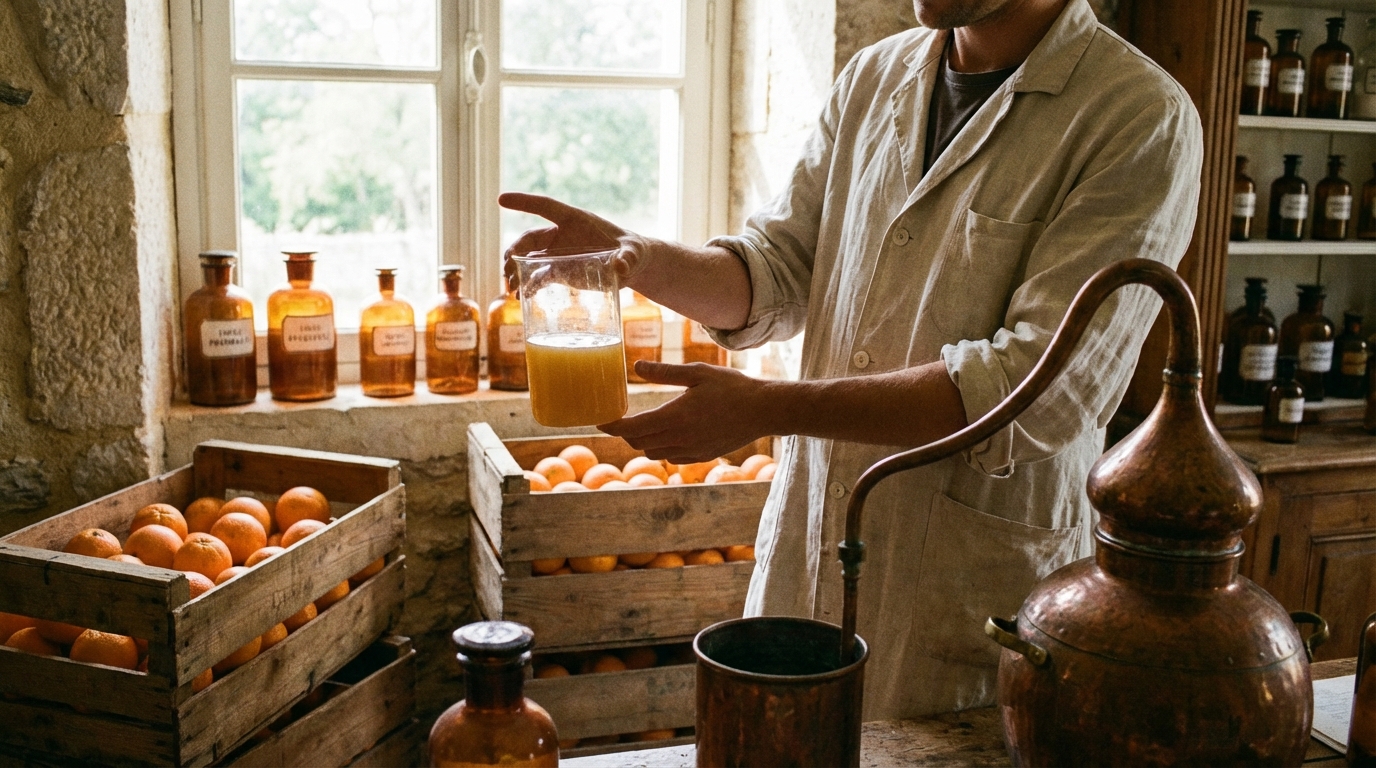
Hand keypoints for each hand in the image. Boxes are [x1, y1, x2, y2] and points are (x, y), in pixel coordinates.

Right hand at [498, 192, 654, 288]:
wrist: (631, 267)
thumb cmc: (632, 251)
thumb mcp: (632, 253)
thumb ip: (627, 258)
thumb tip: (620, 267)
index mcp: (575, 220)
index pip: (545, 206)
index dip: (524, 202)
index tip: (501, 199)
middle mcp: (562, 234)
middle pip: (530, 238)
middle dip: (515, 250)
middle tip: (508, 266)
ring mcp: (559, 253)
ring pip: (529, 258)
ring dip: (516, 269)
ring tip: (510, 285)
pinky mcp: (561, 271)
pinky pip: (538, 276)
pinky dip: (528, 285)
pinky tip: (522, 296)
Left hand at [599, 361, 772, 463]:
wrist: (763, 411)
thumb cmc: (732, 387)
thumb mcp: (698, 373)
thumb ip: (665, 373)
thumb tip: (636, 367)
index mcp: (675, 417)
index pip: (632, 428)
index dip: (611, 426)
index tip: (599, 421)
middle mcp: (679, 438)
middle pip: (638, 442)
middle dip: (624, 433)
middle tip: (618, 420)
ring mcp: (691, 450)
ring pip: (653, 452)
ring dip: (642, 441)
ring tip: (640, 426)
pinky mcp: (701, 456)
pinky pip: (671, 457)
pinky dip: (661, 448)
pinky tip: (666, 434)